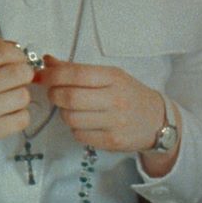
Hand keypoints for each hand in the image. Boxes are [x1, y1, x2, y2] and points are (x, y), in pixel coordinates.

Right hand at [0, 34, 39, 150]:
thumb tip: (15, 46)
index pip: (4, 52)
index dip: (19, 55)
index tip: (18, 61)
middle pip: (20, 73)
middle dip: (25, 75)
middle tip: (17, 80)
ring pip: (24, 97)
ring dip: (21, 97)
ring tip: (8, 99)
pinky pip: (23, 119)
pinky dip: (19, 115)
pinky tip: (7, 114)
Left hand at [45, 60, 171, 161]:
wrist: (158, 120)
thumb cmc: (128, 94)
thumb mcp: (108, 76)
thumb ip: (77, 69)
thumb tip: (47, 61)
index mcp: (113, 77)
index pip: (76, 74)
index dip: (53, 75)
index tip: (42, 76)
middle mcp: (115, 99)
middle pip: (70, 97)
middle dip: (54, 94)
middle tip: (54, 93)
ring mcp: (116, 122)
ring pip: (71, 118)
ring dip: (64, 113)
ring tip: (71, 109)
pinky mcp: (113, 141)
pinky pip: (80, 135)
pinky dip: (75, 129)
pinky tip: (84, 123)